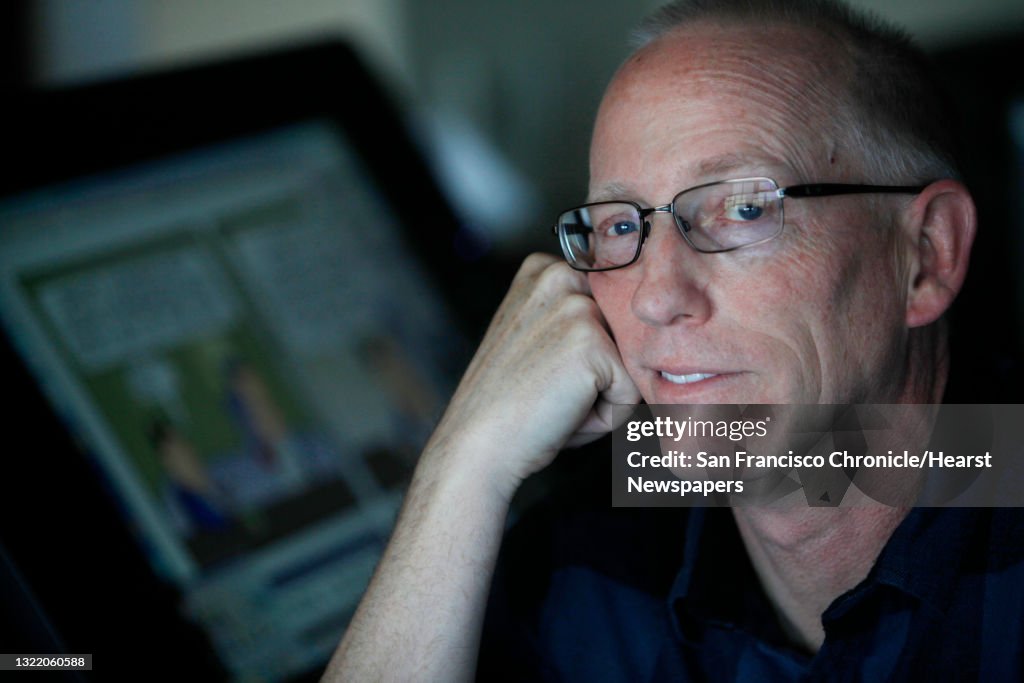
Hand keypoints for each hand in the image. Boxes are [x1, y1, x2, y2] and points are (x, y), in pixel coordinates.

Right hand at [429, 253, 640, 495]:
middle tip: (548, 391)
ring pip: (631, 362)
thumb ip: (581, 321)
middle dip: (601, 374)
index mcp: (544, 270)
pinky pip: (631, 391)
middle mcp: (560, 276)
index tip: (543, 371)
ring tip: (556, 401)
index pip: (609, 312)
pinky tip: (562, 413)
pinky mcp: (590, 341)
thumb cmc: (510, 406)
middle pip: (624, 334)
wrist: (478, 445)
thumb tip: (647, 325)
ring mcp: (575, 306)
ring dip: (604, 394)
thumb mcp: (540, 339)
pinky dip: (606, 416)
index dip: (587, 356)